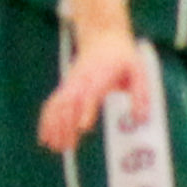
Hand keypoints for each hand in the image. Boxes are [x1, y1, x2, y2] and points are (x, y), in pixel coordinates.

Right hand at [38, 20, 155, 152]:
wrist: (102, 37)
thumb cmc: (123, 56)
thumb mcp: (138, 69)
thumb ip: (141, 93)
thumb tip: (141, 118)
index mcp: (100, 77)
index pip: (90, 95)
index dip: (86, 111)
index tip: (82, 128)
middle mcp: (81, 81)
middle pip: (69, 104)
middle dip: (64, 126)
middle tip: (65, 147)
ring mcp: (71, 84)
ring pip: (57, 106)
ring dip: (54, 127)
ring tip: (56, 148)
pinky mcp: (67, 87)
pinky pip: (53, 104)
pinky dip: (47, 120)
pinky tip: (46, 138)